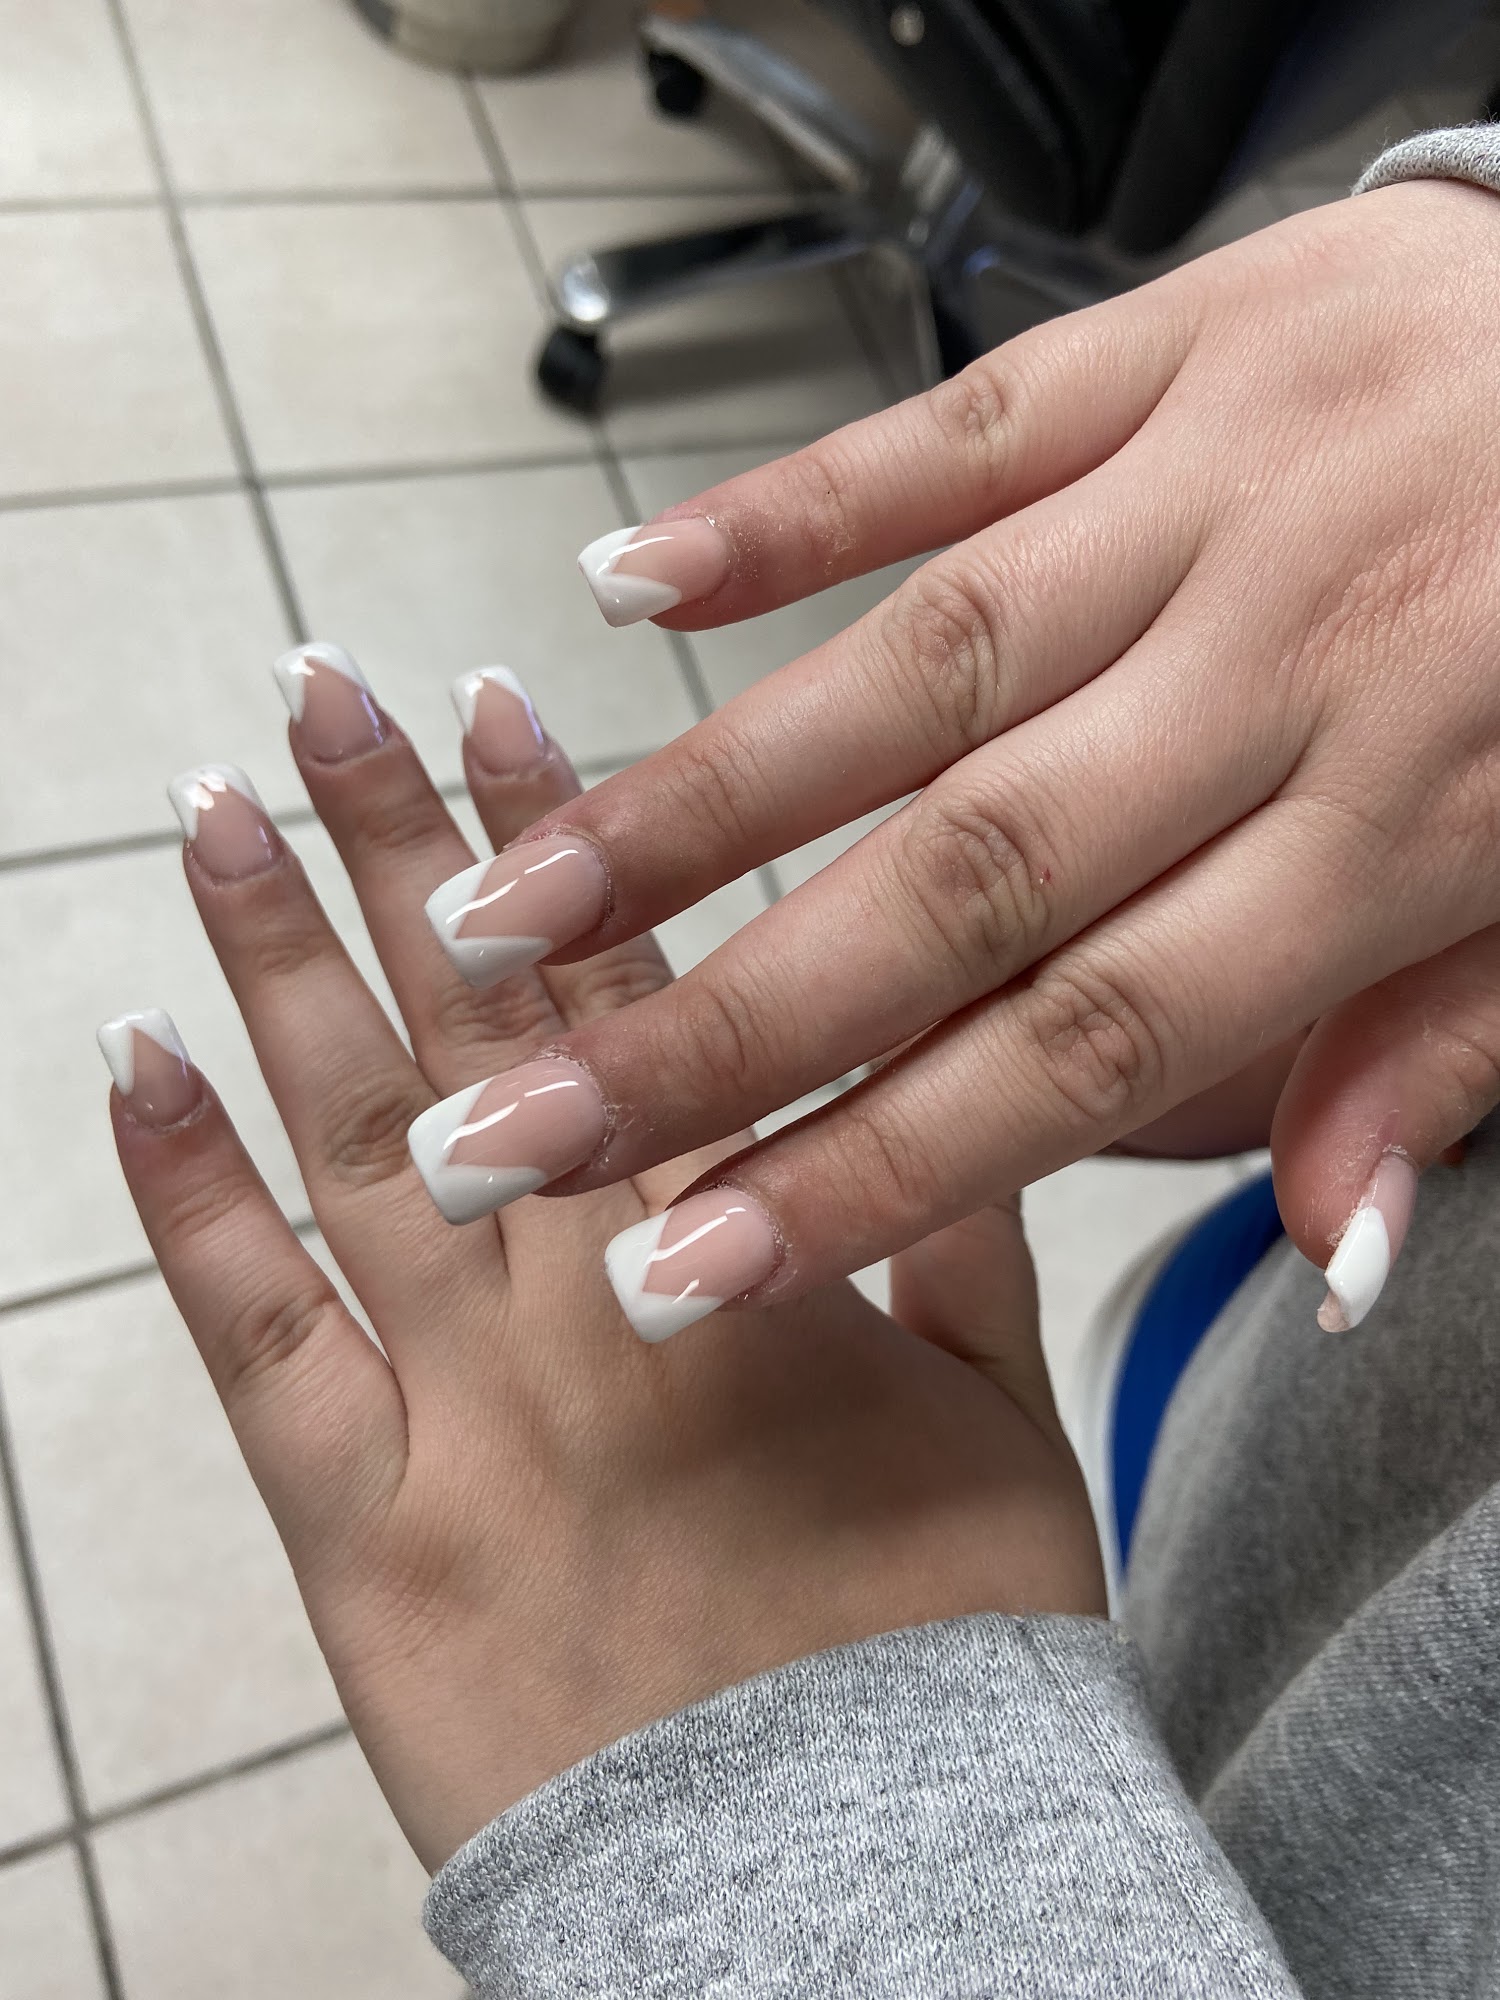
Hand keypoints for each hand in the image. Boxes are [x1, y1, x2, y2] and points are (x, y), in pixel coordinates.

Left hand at [103, 656, 1101, 1871]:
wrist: (855, 1888)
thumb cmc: (943, 1657)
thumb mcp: (1002, 1418)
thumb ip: (951, 1234)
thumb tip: (933, 1079)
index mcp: (739, 1246)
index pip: (633, 987)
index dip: (566, 840)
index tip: (501, 707)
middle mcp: (583, 1297)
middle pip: (473, 1020)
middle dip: (399, 840)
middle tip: (324, 693)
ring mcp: (457, 1411)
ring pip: (351, 1135)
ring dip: (280, 959)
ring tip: (221, 812)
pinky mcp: (361, 1530)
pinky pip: (251, 1338)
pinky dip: (186, 1194)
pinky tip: (135, 1060)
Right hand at [412, 178, 1499, 1330]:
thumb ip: (1438, 1062)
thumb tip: (1323, 1262)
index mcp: (1401, 827)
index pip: (1089, 1043)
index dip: (871, 1166)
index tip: (688, 1260)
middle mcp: (1287, 664)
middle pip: (965, 881)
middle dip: (722, 1026)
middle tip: (520, 1129)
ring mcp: (1216, 490)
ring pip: (924, 671)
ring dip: (702, 799)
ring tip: (516, 907)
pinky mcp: (1168, 346)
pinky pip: (956, 432)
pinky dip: (785, 514)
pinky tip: (630, 587)